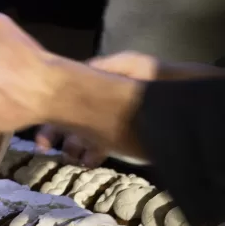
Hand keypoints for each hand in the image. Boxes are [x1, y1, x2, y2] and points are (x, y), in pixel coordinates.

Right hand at [31, 53, 157, 164]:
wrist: (181, 96)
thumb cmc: (154, 76)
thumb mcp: (130, 64)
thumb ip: (105, 68)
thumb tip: (81, 74)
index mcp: (94, 81)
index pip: (65, 93)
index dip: (52, 107)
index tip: (43, 119)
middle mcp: (95, 101)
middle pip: (67, 116)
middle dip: (55, 131)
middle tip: (45, 147)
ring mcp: (105, 120)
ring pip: (80, 133)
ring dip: (72, 145)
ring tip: (71, 156)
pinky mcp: (116, 138)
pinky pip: (97, 146)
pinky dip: (91, 154)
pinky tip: (89, 161)